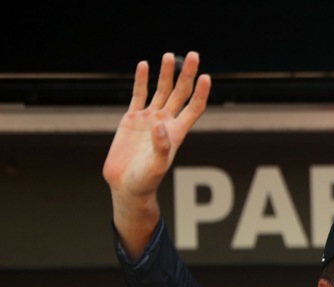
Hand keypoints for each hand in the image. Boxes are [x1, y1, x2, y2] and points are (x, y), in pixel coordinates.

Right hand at [103, 51, 209, 215]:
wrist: (126, 186)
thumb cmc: (146, 180)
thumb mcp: (157, 166)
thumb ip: (161, 146)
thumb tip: (159, 124)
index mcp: (177, 133)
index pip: (194, 108)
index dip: (201, 93)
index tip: (206, 77)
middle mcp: (166, 122)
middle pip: (180, 93)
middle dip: (187, 74)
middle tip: (193, 55)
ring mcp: (149, 119)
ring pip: (161, 90)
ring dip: (165, 73)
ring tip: (169, 55)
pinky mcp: (132, 119)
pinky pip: (138, 95)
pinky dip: (141, 80)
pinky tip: (144, 66)